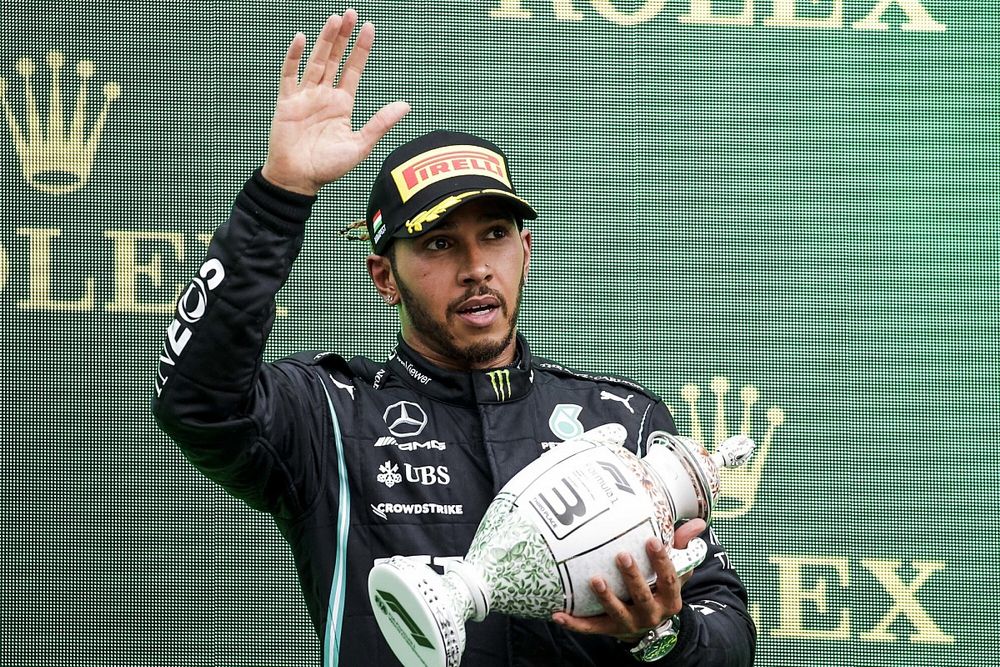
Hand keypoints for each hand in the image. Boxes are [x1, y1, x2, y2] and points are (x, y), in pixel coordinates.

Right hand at [261, 10, 409, 195]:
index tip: (369, 28)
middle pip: (335, 59)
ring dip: (325, 40)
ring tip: (335, 19)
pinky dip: (295, 57)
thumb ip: (380, 123)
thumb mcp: (360, 145)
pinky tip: (303, 40)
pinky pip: (290, 75)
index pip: (353, 70)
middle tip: (351, 13)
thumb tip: (406, 105)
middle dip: (343, 37)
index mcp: (342, 105)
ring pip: (316, 62)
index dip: (361, 49)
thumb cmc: (328, 168)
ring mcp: (305, 97)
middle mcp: (324, 96)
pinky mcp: (287, 102)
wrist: (298, 180)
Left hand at [551, 519, 706, 641]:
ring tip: (595, 579)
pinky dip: (573, 624)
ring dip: (605, 598)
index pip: (670, 579)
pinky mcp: (609, 630)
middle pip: (643, 596)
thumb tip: (698, 523)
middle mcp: (652, 614)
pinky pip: (590, 628)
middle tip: (622, 555)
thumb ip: (682, 546)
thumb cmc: (660, 588)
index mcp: (670, 598)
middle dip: (633, 577)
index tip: (652, 540)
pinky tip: (557, 614)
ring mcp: (629, 623)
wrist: (652, 628)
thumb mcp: (676, 571)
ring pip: (617, 613)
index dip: (662, 561)